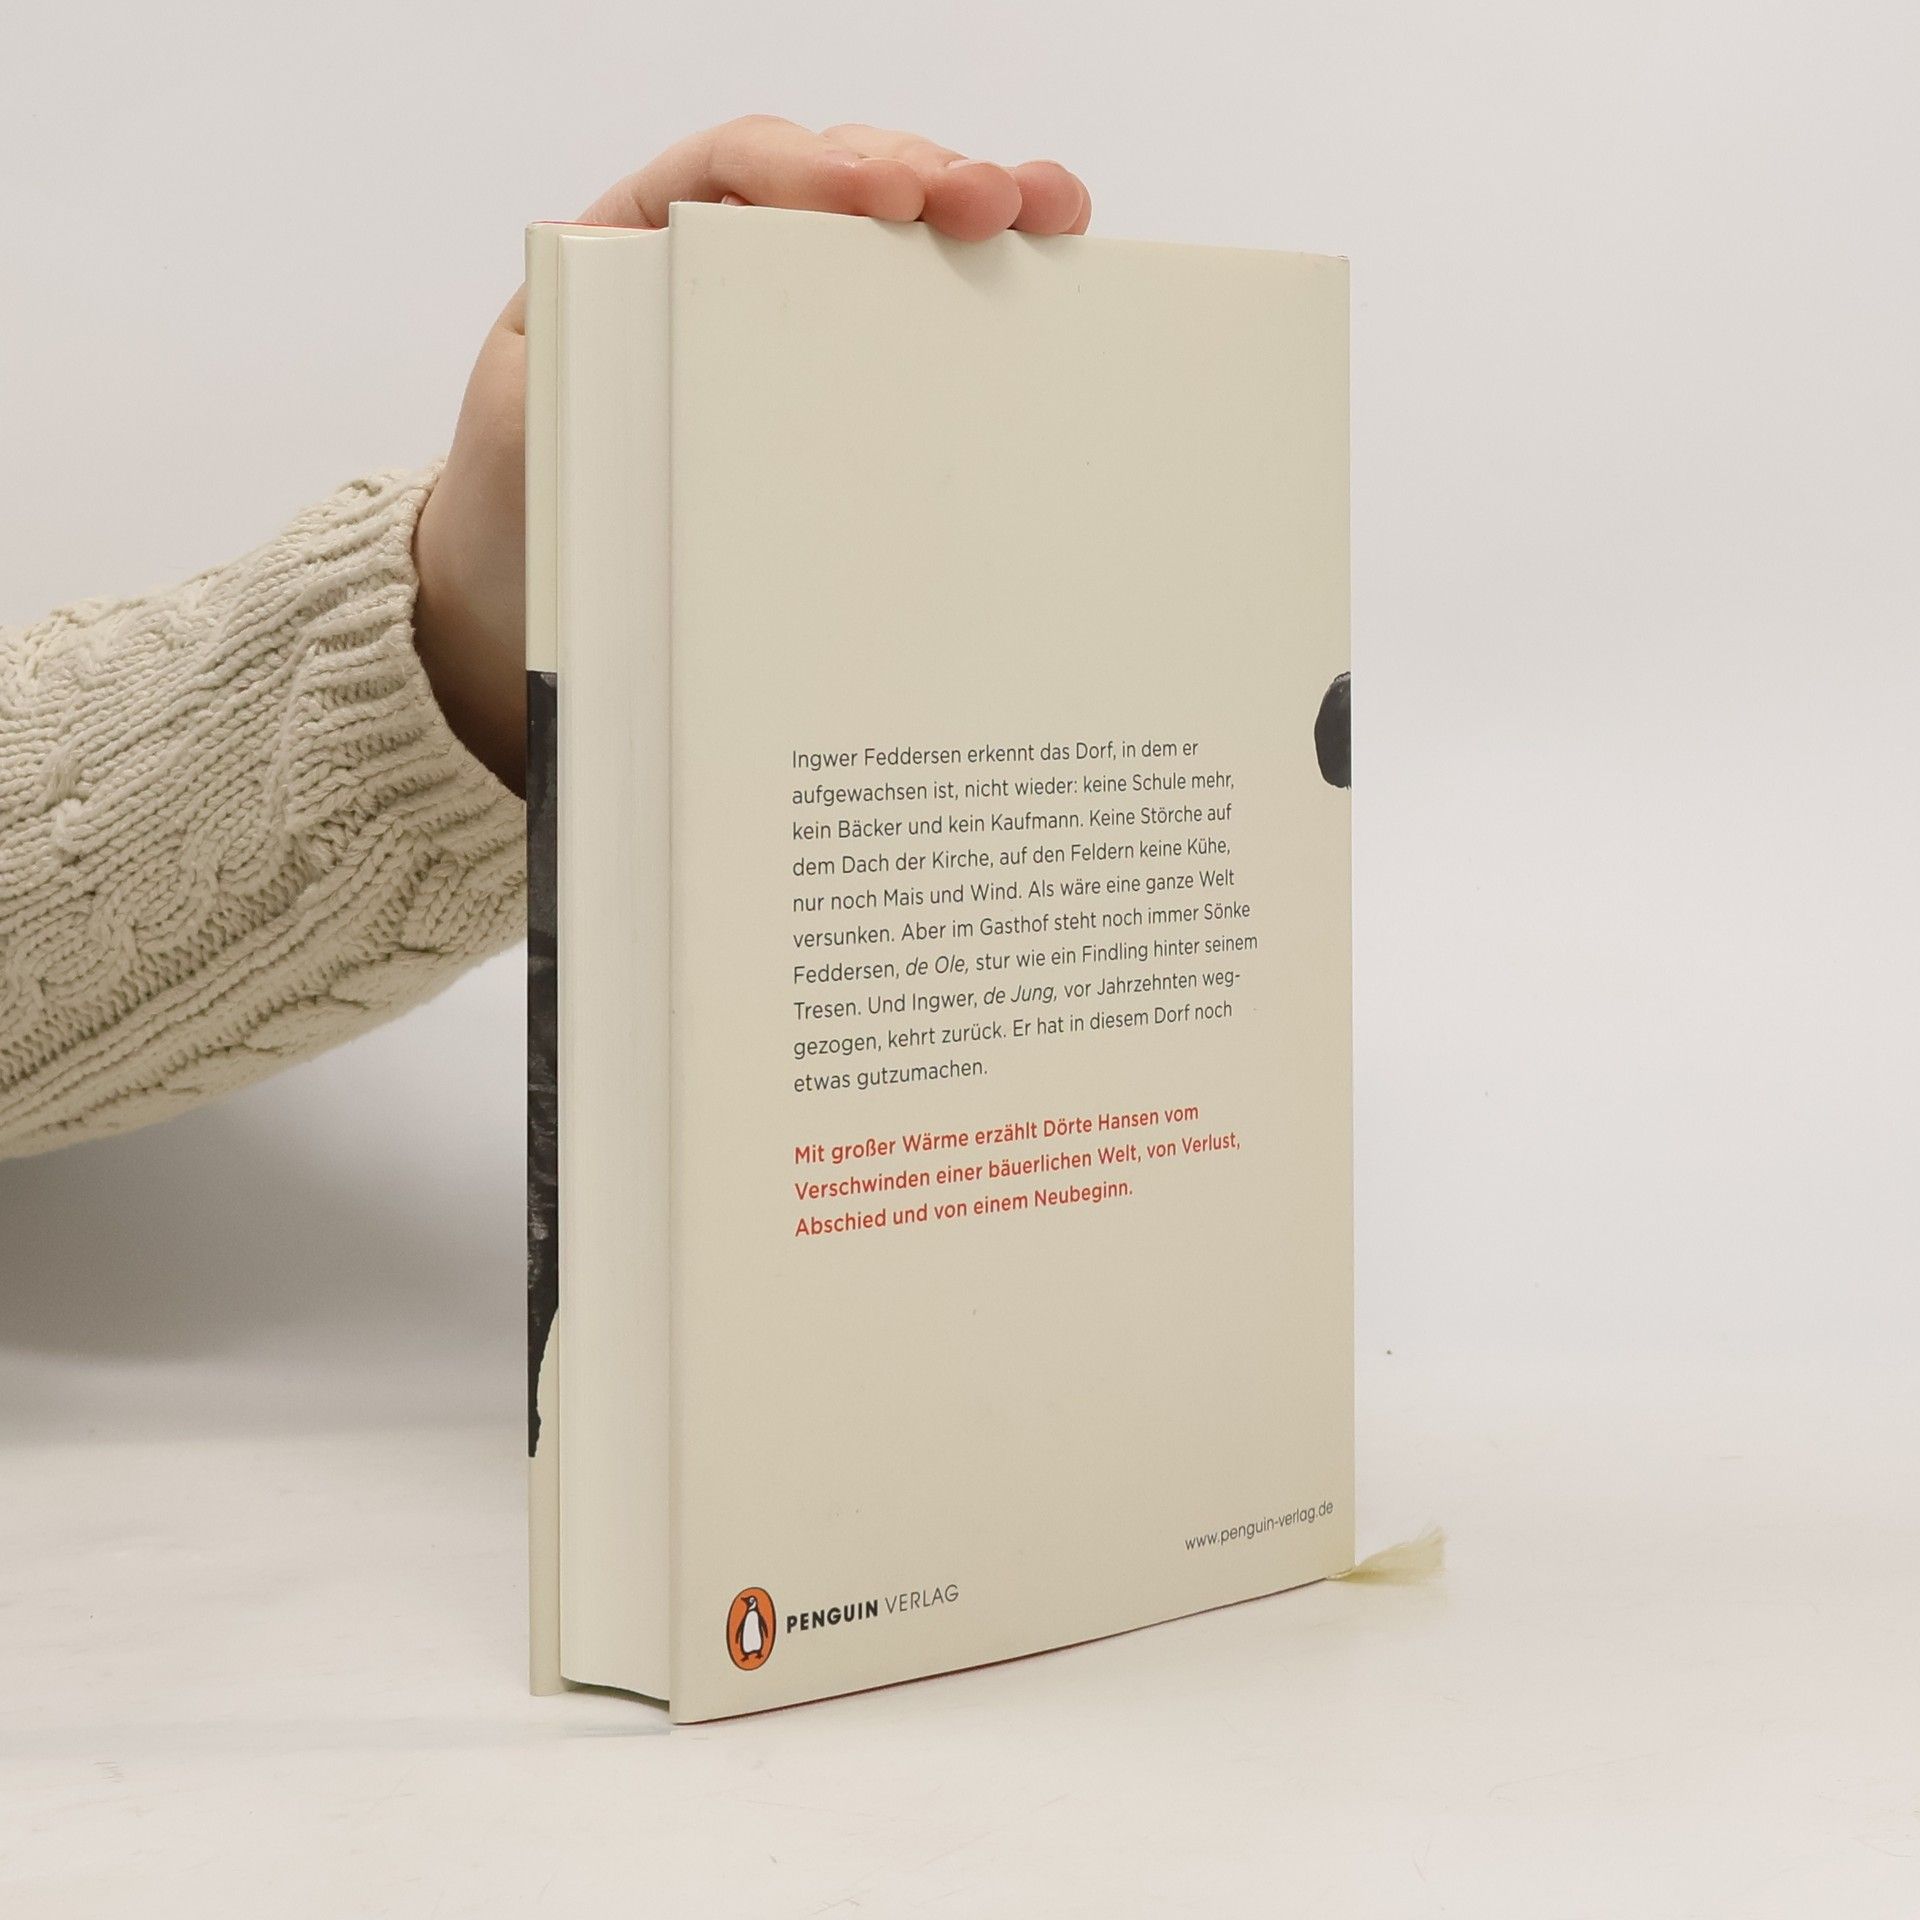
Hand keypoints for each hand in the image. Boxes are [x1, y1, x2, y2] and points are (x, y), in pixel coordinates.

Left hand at [412, 117, 1092, 793]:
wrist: (522, 604)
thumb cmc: (522, 519)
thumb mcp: (534, 446)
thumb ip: (588, 387)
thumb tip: (693, 372)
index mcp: (632, 253)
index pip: (731, 173)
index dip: (811, 168)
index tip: (877, 196)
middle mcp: (715, 272)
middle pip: (833, 187)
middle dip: (923, 176)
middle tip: (998, 200)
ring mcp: (777, 334)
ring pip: (884, 245)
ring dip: (971, 217)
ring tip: (1050, 213)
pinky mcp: (825, 396)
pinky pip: (902, 329)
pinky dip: (972, 297)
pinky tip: (1043, 278)